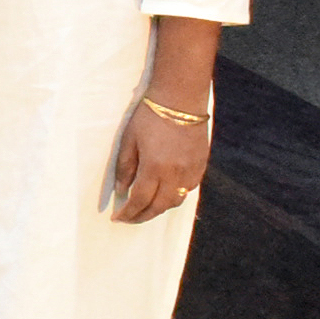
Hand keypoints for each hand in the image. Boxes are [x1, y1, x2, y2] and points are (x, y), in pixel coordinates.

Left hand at [109, 100, 212, 223]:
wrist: (180, 99)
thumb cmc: (149, 117)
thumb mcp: (129, 140)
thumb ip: (125, 168)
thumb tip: (122, 191)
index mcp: (155, 168)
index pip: (140, 200)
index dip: (129, 212)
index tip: (118, 218)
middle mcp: (175, 173)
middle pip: (160, 206)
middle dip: (144, 216)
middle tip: (131, 218)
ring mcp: (191, 170)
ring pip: (176, 200)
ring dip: (160, 207)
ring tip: (146, 207)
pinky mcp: (201, 164)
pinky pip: (188, 189)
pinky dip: (175, 195)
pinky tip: (165, 192)